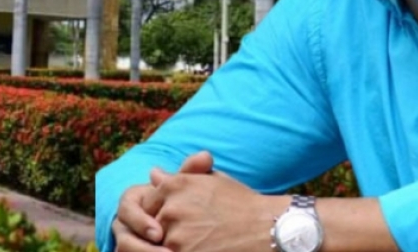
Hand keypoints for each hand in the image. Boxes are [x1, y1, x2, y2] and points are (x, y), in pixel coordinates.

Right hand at [113, 152, 215, 250]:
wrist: (196, 231)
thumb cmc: (189, 204)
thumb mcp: (188, 188)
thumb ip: (193, 173)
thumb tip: (205, 156)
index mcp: (133, 202)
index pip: (126, 209)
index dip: (140, 221)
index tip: (159, 233)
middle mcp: (125, 224)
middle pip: (123, 237)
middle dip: (142, 248)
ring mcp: (130, 242)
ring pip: (125, 251)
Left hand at [146, 160, 290, 251]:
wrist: (268, 228)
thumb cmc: (243, 204)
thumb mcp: (211, 181)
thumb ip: (179, 177)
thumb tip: (153, 173)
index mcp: (176, 185)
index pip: (149, 203)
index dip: (162, 216)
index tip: (180, 222)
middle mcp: (172, 207)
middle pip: (153, 226)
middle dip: (167, 232)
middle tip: (194, 232)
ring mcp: (177, 234)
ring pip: (161, 244)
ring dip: (175, 245)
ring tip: (201, 241)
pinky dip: (180, 251)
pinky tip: (204, 248)